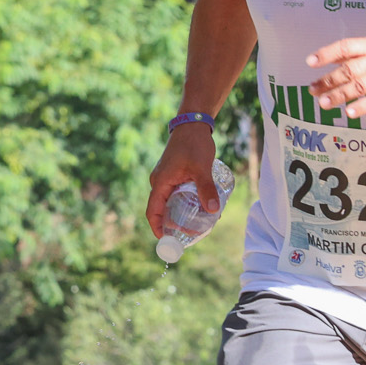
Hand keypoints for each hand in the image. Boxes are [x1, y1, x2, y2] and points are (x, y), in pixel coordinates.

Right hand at [145, 122, 217, 236]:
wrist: (193, 123)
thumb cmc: (194, 143)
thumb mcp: (201, 168)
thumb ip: (206, 188)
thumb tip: (213, 211)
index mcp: (160, 182)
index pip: (152, 211)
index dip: (158, 228)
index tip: (167, 241)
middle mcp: (160, 182)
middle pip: (163, 209)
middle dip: (175, 223)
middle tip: (193, 233)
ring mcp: (167, 177)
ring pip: (172, 201)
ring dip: (183, 212)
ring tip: (201, 220)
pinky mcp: (175, 173)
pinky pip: (177, 192)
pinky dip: (186, 201)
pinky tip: (202, 204)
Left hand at [306, 37, 365, 119]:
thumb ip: (358, 53)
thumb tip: (331, 59)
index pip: (346, 47)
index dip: (327, 54)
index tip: (310, 62)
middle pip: (348, 70)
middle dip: (328, 81)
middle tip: (312, 90)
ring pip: (358, 86)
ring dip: (339, 96)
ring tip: (324, 103)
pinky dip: (361, 107)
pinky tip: (349, 113)